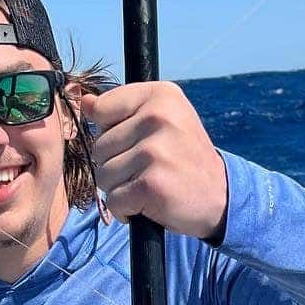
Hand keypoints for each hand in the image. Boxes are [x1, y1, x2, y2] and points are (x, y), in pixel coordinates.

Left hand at [81, 81, 228, 241]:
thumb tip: (83, 102)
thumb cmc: (184, 158)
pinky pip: (114, 200)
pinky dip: (127, 210)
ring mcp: (155, 151)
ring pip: (103, 175)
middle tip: (150, 169)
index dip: (112, 132)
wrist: (221, 197)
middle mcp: (158, 117)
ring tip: (150, 184)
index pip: (102, 109)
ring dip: (121, 189)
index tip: (140, 141)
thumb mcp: (161, 122)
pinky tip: (150, 203)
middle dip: (116, 164)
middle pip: (99, 146)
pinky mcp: (151, 184)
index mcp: (161, 95)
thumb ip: (121, 110)